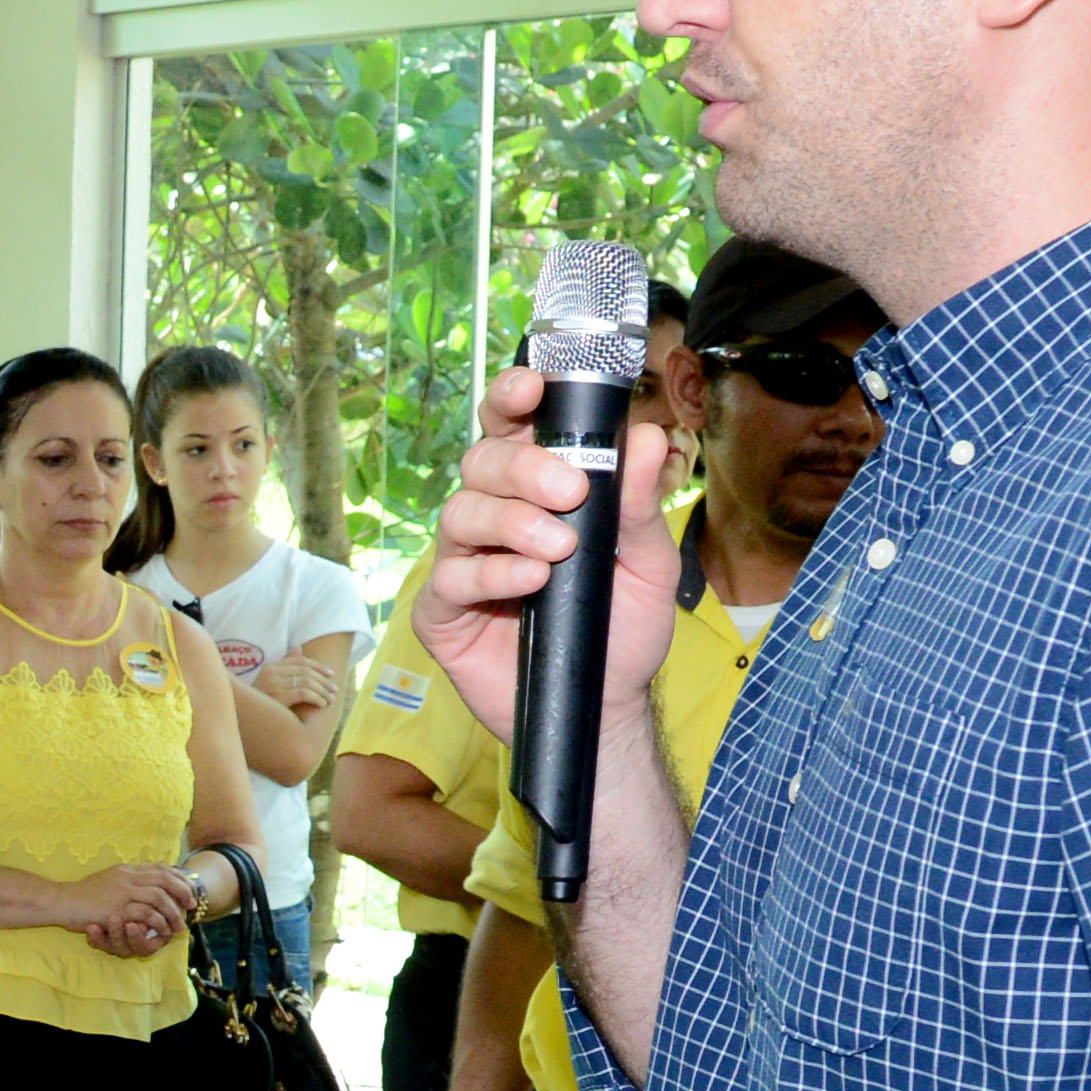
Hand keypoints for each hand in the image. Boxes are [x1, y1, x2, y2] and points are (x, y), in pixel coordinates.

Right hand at [70, 863, 196, 958]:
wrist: (62, 901)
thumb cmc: (82, 895)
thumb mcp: (107, 880)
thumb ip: (125, 880)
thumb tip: (141, 882)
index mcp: (126, 869)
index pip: (160, 868)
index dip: (177, 878)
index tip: (187, 890)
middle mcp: (128, 876)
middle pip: (165, 878)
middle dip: (183, 891)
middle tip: (191, 905)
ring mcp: (123, 891)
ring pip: (160, 896)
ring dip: (174, 911)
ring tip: (180, 924)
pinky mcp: (118, 907)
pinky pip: (146, 912)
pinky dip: (159, 921)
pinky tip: (163, 930)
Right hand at [255, 653, 346, 711]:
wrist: (248, 723)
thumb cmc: (262, 705)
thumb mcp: (272, 683)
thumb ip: (285, 666)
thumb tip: (299, 648)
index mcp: (269, 667)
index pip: (299, 660)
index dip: (318, 666)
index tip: (330, 674)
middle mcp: (270, 673)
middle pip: (305, 670)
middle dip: (323, 680)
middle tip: (334, 689)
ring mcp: (272, 684)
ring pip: (306, 681)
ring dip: (322, 691)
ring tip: (330, 699)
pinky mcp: (277, 697)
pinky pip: (304, 693)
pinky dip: (316, 698)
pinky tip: (322, 704)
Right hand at [411, 367, 680, 744]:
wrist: (607, 703)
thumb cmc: (621, 627)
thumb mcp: (647, 564)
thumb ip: (640, 505)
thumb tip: (644, 437)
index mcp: (536, 492)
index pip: (511, 429)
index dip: (511, 399)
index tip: (530, 386)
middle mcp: (493, 517)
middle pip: (481, 462)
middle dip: (524, 468)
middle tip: (571, 493)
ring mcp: (463, 563)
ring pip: (460, 513)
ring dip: (511, 522)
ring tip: (558, 550)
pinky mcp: (443, 613)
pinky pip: (451, 579)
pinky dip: (493, 574)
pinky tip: (531, 582)